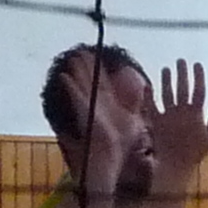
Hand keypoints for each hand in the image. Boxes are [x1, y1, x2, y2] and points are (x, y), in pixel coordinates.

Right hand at [65, 60, 145, 195]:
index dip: (99, 69)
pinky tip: (63, 76)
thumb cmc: (121, 143)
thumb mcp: (133, 120)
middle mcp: (98, 103)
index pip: (103, 83)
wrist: (112, 156)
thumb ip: (136, 106)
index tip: (96, 56)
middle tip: (80, 51)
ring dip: (76, 72)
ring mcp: (89, 107)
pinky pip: (76, 97)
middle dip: (86, 66)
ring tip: (71, 58)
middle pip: (91, 80)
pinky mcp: (85, 112)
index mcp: (108, 104)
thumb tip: (144, 97)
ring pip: (82, 85)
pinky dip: (69, 87)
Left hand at [147, 59, 207, 171]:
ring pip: (166, 94)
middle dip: (182, 73)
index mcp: (196, 114)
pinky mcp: (156, 122)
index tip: (197, 64)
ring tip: (166, 69)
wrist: (176, 165)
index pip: (199, 90)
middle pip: (182, 88)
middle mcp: (182, 112)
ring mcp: (168, 116)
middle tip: (180, 61)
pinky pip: (151, 106)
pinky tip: (148, 86)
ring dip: (166, 80)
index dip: (198, 76)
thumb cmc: (196, 152)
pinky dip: (148, 96)